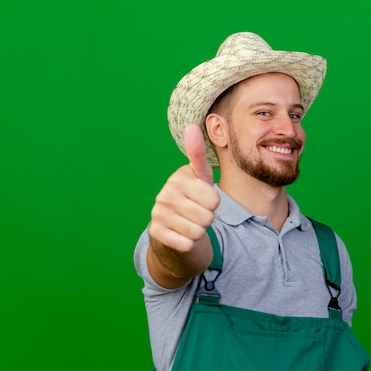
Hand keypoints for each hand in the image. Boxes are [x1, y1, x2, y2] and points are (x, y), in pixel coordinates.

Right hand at [149, 124, 219, 252]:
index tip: (203, 200)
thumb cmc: (193, 201)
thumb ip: (198, 154)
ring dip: (199, 232)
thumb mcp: (199, 177)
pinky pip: (187, 244)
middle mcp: (165, 194)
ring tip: (190, 224)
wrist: (175, 230)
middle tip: (197, 215)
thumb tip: (191, 125)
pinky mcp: (156, 233)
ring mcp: (158, 214)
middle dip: (207, 219)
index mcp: (178, 178)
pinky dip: (190, 244)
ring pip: (198, 231)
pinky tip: (182, 236)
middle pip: (207, 216)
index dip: (214, 204)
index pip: (214, 199)